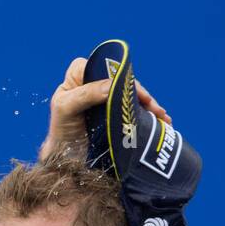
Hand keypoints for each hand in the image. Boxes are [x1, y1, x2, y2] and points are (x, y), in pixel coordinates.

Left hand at [38, 56, 170, 160]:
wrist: (65, 157)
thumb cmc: (61, 131)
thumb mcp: (66, 108)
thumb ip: (86, 94)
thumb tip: (113, 84)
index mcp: (79, 74)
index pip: (106, 68)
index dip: (122, 78)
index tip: (135, 93)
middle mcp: (94, 81)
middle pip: (123, 81)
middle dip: (142, 94)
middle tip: (156, 109)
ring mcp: (106, 96)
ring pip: (132, 95)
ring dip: (150, 105)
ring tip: (163, 118)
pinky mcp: (115, 111)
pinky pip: (134, 108)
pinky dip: (148, 114)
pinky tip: (161, 122)